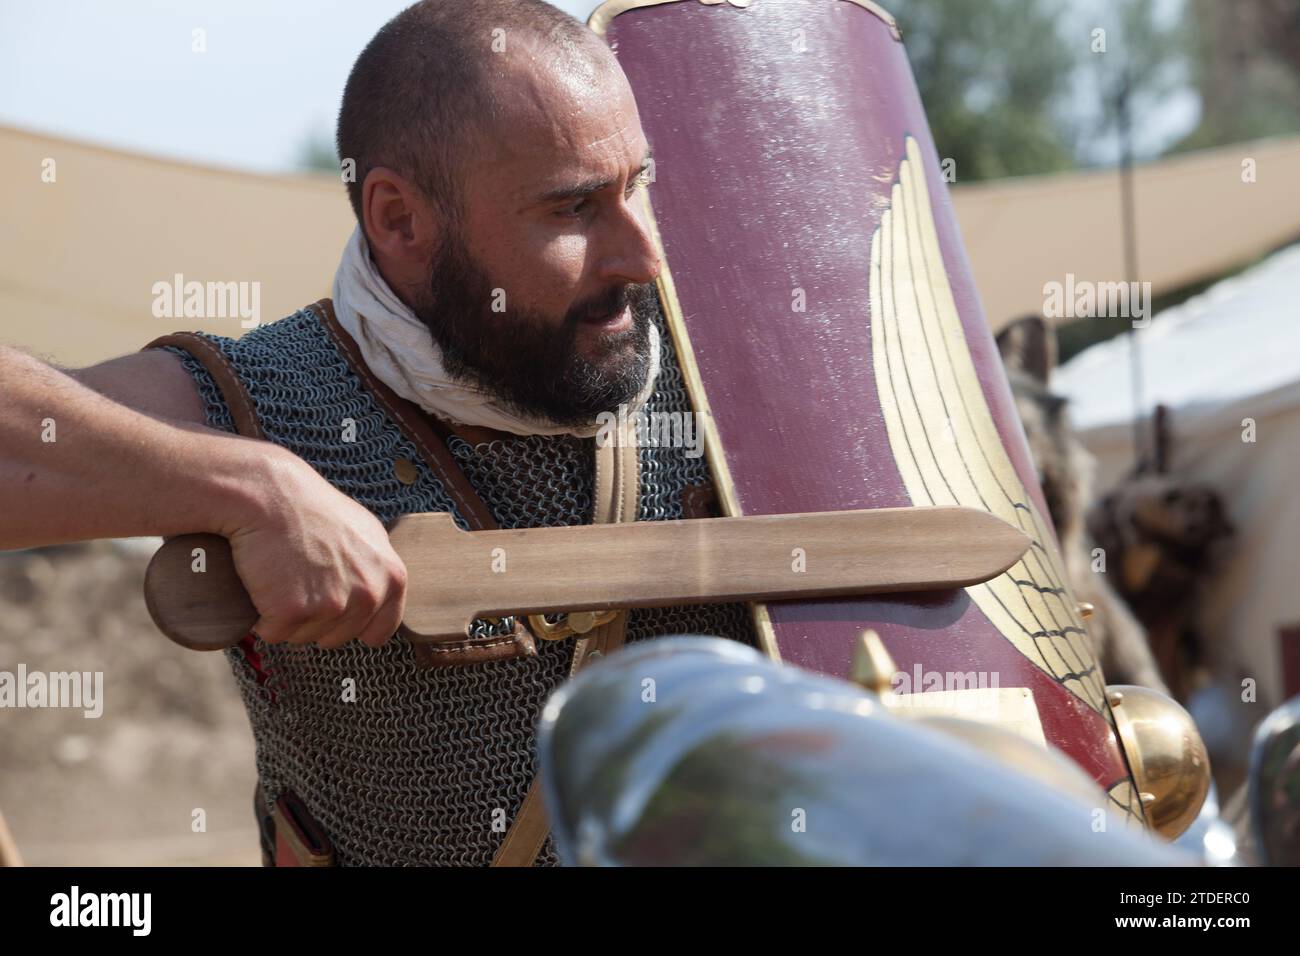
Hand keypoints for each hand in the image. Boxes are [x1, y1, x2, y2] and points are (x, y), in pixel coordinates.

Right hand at [222, 448, 407, 648]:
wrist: (269, 494)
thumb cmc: (311, 509)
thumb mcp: (364, 533)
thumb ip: (376, 568)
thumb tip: (379, 594)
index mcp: (392, 577)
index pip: (379, 630)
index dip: (351, 623)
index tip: (332, 606)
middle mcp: (369, 594)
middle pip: (337, 637)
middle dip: (314, 618)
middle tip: (298, 577)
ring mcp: (333, 604)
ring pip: (304, 637)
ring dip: (288, 616)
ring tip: (283, 573)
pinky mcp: (294, 611)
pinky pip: (274, 633)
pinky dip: (263, 616)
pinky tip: (264, 582)